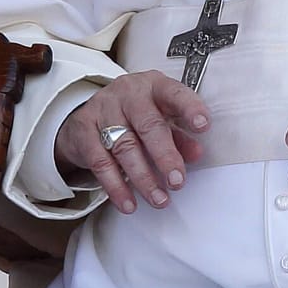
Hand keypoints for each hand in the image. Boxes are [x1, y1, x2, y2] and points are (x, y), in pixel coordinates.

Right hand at [55, 71, 209, 214]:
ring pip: (124, 146)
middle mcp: (128, 93)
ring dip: (143, 178)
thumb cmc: (134, 114)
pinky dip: (116, 186)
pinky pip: (100, 161)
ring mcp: (103, 109)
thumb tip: (196, 153)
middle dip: (165, 156)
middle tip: (177, 181)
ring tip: (159, 199)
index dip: (189, 108)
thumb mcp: (160, 118)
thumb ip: (179, 136)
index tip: (203, 125)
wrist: (89, 113)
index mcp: (153, 86)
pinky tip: (129, 202)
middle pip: (148, 124)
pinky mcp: (84, 129)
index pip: (173, 93)